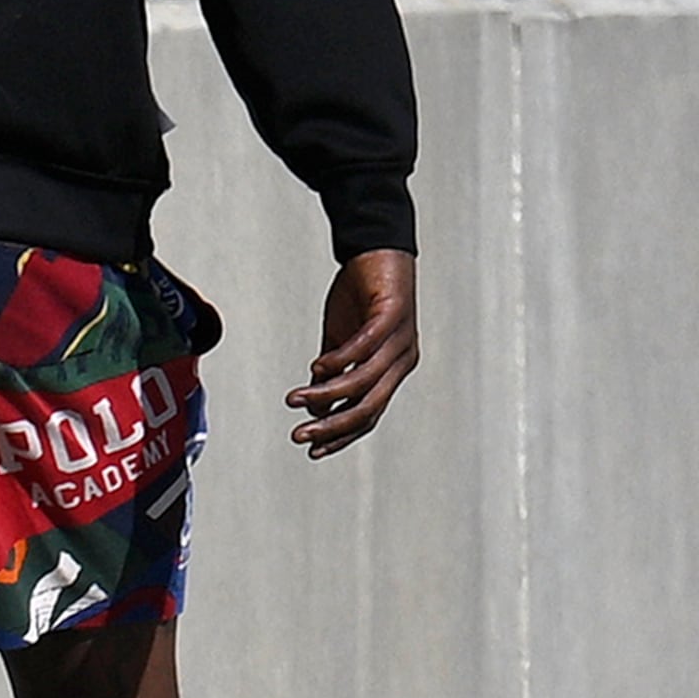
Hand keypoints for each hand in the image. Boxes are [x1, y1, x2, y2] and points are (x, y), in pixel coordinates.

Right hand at [285, 248, 415, 460]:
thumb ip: (331, 371)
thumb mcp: (340, 338)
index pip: (369, 414)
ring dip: (327, 394)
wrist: (376, 246)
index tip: (313, 451)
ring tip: (297, 399)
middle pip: (369, 407)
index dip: (342, 435)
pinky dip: (340, 360)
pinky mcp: (393, 315)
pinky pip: (365, 347)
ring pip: (364, 382)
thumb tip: (316, 405)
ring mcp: (400, 340)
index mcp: (391, 370)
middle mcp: (401, 361)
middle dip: (333, 426)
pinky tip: (316, 367)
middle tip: (300, 436)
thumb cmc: (361, 293)